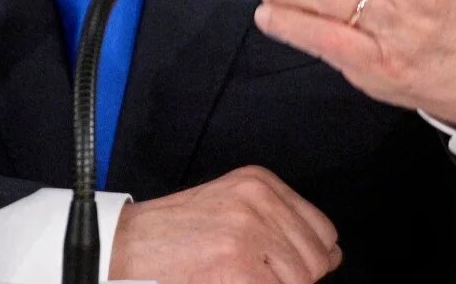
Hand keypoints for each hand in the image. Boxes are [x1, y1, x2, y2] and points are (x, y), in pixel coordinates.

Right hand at [109, 166, 340, 283]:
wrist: (124, 246)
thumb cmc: (173, 236)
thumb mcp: (231, 209)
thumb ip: (278, 224)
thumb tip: (330, 256)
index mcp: (260, 182)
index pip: (323, 230)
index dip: (309, 261)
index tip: (282, 270)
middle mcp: (259, 199)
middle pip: (318, 260)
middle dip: (294, 280)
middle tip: (255, 278)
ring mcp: (250, 230)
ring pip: (302, 281)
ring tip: (236, 278)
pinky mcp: (240, 264)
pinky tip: (228, 282)